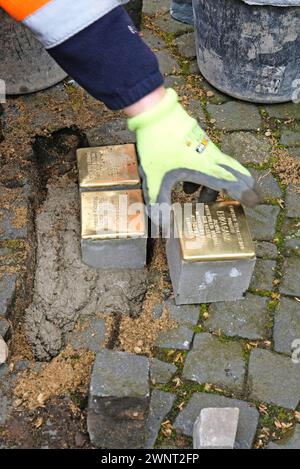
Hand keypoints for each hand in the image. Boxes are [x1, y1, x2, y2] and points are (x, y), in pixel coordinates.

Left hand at [128, 88, 259, 206]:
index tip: (255, 203)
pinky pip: (211, 162)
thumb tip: (165, 228)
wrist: (155, 113)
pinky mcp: (200, 142)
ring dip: (217, 186)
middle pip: (235, 173)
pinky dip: (207, 176)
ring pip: (222, 168)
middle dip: (244, 188)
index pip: (231, 184)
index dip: (244, 194)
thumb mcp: (155, 181)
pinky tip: (187, 185)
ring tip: (201, 202)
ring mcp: (206, 148)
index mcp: (205, 169)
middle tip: (250, 200)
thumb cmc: (157, 146)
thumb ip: (159, 205)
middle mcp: (211, 158)